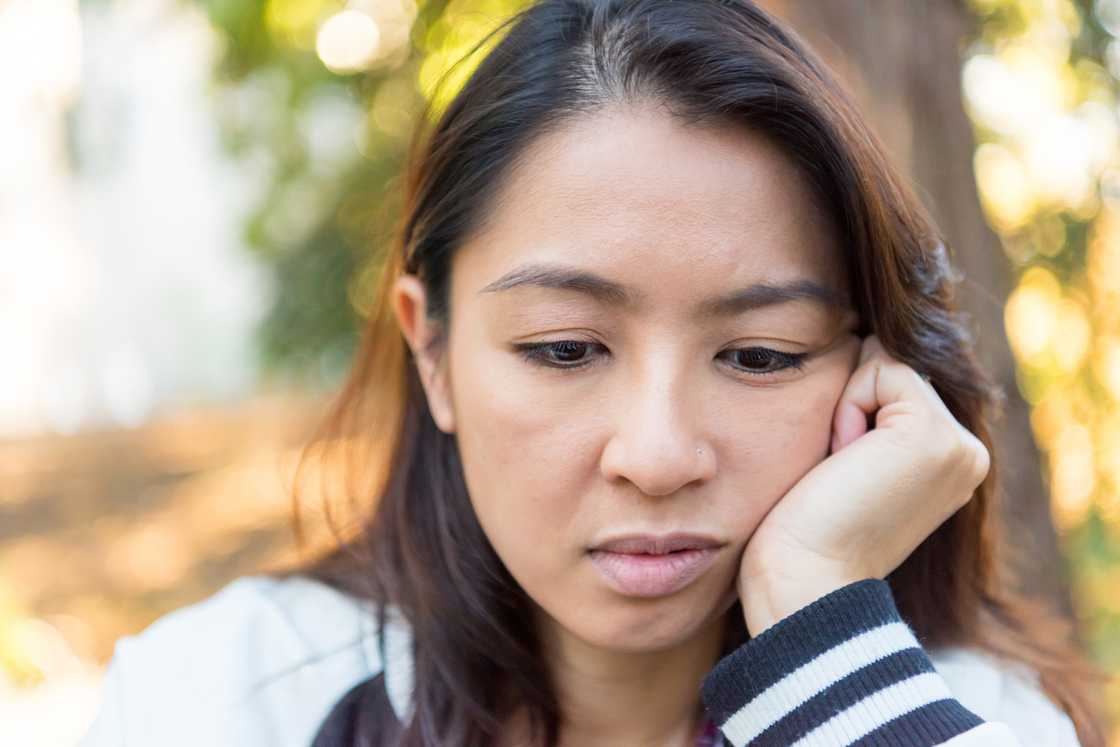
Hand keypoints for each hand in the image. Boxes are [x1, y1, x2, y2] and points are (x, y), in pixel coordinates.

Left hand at [735, 334, 989, 636]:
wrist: (804, 583)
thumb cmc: (804, 533)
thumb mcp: (848, 464)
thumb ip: (873, 416)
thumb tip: (867, 339)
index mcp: (949, 463)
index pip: (894, 387)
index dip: (848, 414)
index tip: (841, 478)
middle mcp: (967, 454)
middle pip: (891, 370)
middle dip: (848, 408)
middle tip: (840, 477)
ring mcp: (959, 445)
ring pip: (886, 365)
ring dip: (844, 410)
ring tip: (842, 472)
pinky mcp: (933, 434)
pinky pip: (879, 368)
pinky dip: (845, 408)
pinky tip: (844, 461)